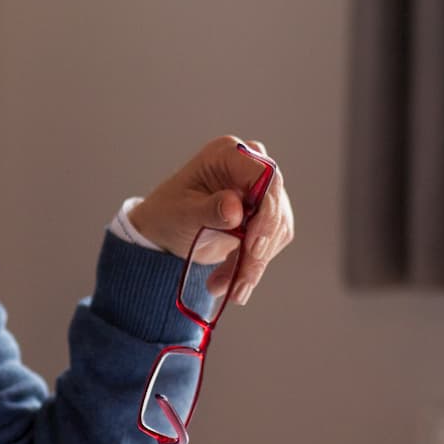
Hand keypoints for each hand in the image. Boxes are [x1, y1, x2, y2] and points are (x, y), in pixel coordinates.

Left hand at [128, 136, 296, 306]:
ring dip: (255, 264)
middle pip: (274, 207)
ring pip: (277, 229)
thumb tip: (236, 209)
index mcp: (228, 154)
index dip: (267, 211)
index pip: (266, 176)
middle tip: (239, 282)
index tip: (254, 246)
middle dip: (259, 249)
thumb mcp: (182, 213)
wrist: (165, 231)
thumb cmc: (167, 213)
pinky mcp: (264, 216)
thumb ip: (209, 209)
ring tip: (229, 289)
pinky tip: (234, 283)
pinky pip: (271, 243)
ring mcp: (260, 192)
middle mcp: (250, 168)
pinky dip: (253, 266)